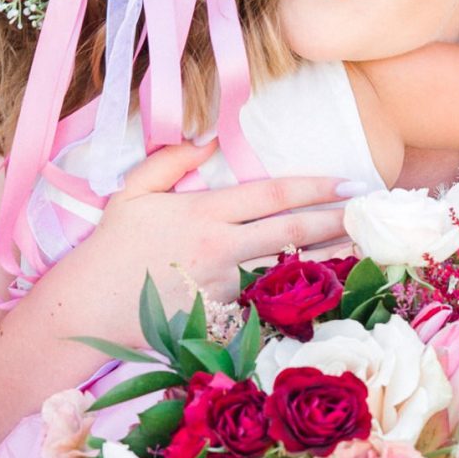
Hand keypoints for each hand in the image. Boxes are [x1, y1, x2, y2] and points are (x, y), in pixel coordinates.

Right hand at [61, 140, 360, 347]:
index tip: (348, 184)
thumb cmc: (109, 250)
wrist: (87, 310)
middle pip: (292, 231)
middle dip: (338, 221)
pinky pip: (265, 301)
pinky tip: (331, 285)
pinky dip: (297, 293)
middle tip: (372, 214)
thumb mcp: (131, 195)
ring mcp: (224, 287)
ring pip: (289, 269)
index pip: (271, 195)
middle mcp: (220, 249)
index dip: (315, 188)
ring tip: (365, 246)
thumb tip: (206, 139)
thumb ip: (169, 163)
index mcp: (203, 214)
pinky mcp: (221, 319)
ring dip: (330, 258)